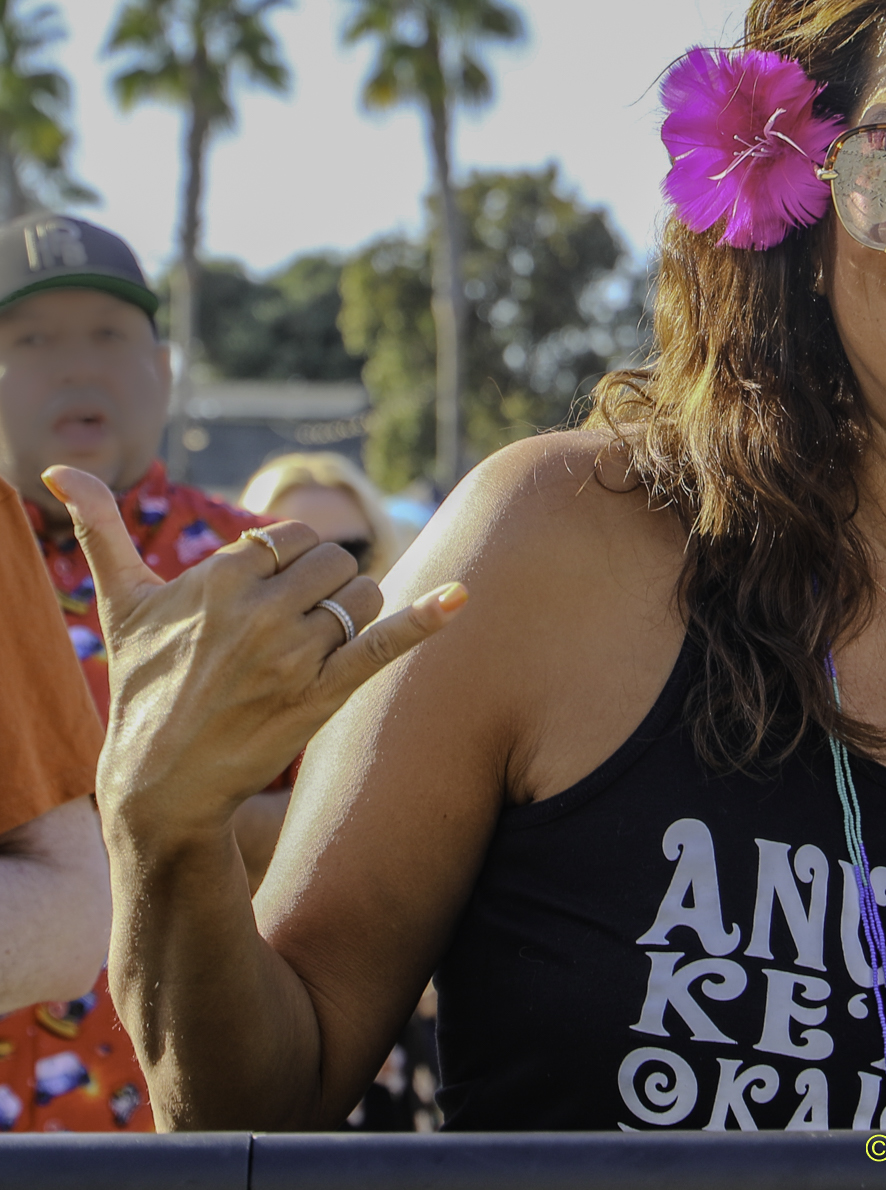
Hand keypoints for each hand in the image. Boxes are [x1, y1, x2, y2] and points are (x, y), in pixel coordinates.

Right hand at [44, 465, 466, 850]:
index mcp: (218, 578)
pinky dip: (426, 619)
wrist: (158, 784)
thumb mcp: (121, 604)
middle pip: (334, 563)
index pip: (292, 537)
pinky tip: (459, 598)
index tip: (269, 592)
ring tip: (314, 649)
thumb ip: (101, 529)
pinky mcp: (322, 695)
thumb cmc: (141, 687)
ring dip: (352, 616)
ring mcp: (293, 655)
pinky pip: (384, 644)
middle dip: (324, 587)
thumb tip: (59, 467)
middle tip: (292, 627)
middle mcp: (258, 611)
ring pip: (361, 600)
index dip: (289, 561)